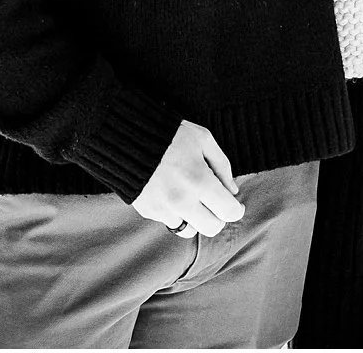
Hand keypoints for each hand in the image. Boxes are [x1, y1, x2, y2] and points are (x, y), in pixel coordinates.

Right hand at [130, 120, 243, 239]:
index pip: (228, 212)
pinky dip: (175, 212)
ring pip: (190, 229)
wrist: (126, 135)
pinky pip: (169, 221)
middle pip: (211, 228)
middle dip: (217, 216)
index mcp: (200, 180)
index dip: (236, 209)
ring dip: (195, 217)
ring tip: (191, 197)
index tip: (235, 204)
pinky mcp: (147, 211)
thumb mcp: (203, 139)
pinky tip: (172, 192)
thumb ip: (222, 165)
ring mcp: (163, 208)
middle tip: (214, 202)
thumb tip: (232, 190)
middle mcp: (182, 200)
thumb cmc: (169, 133)